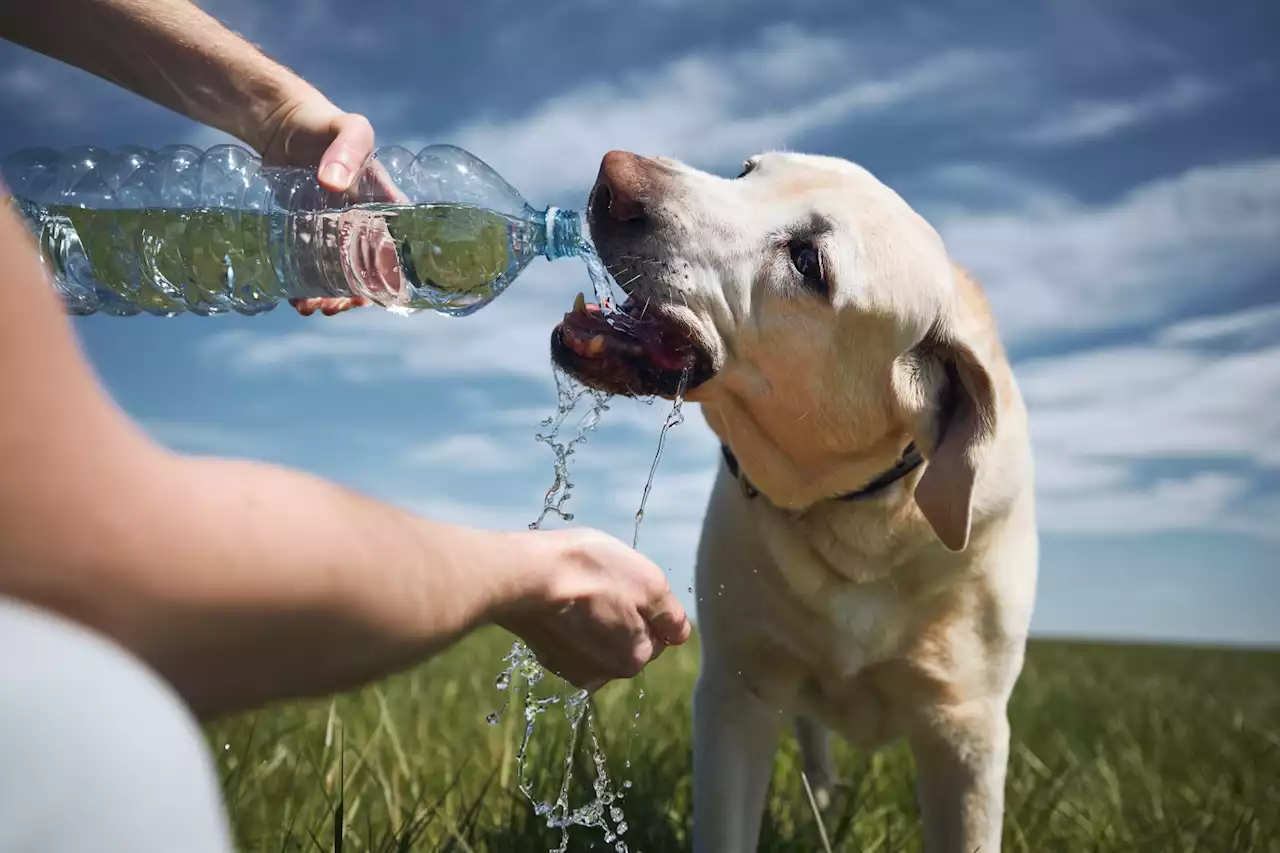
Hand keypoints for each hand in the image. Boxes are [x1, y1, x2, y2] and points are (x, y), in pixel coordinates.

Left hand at [255, 93, 397, 316]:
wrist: (283, 124)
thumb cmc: (326, 125)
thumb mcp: (348, 130)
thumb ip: (347, 151)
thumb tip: (334, 185)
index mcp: (387, 209)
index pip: (399, 252)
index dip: (389, 280)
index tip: (369, 296)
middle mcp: (365, 226)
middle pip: (368, 273)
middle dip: (352, 297)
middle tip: (330, 307)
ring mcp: (335, 233)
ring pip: (339, 276)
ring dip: (327, 297)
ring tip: (307, 307)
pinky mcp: (308, 235)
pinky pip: (311, 267)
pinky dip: (304, 286)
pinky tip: (293, 296)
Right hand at [495, 528, 691, 689]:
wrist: (524, 575)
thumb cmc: (591, 572)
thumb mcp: (649, 583)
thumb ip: (671, 614)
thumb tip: (680, 633)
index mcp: (634, 659)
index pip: (658, 634)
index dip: (646, 605)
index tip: (625, 584)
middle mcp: (603, 674)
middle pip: (627, 639)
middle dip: (621, 615)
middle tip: (601, 584)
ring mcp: (570, 668)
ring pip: (598, 639)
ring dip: (594, 618)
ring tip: (577, 589)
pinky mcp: (544, 656)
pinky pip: (570, 638)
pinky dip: (569, 622)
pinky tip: (558, 600)